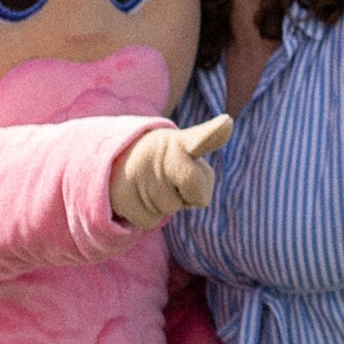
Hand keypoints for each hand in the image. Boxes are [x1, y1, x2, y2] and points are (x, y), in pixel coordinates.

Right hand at [110, 114, 231, 230]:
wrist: (117, 159)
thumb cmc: (166, 161)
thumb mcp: (186, 156)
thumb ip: (202, 175)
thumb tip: (197, 201)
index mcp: (181, 143)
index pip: (201, 138)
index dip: (215, 132)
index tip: (227, 122)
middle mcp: (159, 154)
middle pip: (196, 194)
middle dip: (192, 196)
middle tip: (175, 181)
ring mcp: (138, 173)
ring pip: (170, 209)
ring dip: (165, 203)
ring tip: (151, 184)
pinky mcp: (122, 194)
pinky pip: (150, 220)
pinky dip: (149, 214)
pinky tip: (138, 195)